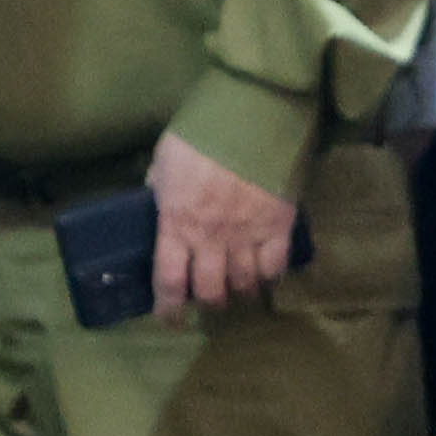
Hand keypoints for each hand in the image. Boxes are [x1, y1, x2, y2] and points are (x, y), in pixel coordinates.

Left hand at [143, 128, 300, 317]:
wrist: (250, 116)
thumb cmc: (200, 134)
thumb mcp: (165, 161)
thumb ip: (160, 189)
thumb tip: (157, 202)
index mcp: (176, 224)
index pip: (168, 281)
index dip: (168, 308)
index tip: (170, 319)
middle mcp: (210, 239)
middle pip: (209, 291)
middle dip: (209, 302)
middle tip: (211, 301)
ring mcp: (246, 236)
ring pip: (244, 283)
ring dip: (240, 291)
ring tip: (240, 289)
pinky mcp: (278, 227)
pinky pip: (275, 267)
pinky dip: (270, 276)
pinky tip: (268, 275)